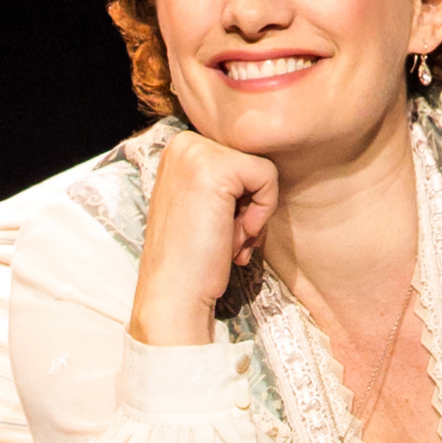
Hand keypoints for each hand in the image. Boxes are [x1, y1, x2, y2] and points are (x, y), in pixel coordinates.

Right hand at [131, 124, 282, 335]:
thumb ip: (222, 177)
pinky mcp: (216, 170)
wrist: (173, 299)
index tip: (217, 230)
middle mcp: (184, 143)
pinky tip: (235, 240)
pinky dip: (262, 213)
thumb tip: (261, 153)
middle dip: (248, 206)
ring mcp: (196, 153)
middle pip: (251, 161)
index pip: (239, 158)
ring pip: (262, 169)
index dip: (239, 199)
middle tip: (223, 239)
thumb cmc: (193, 261)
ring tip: (227, 242)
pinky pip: (268, 177)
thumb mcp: (201, 203)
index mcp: (179, 149)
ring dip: (254, 215)